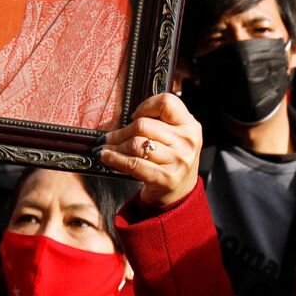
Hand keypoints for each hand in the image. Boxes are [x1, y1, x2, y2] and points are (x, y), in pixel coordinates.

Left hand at [98, 92, 203, 208]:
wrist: (180, 192)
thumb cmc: (172, 159)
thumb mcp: (176, 136)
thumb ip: (161, 122)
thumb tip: (125, 116)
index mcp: (190, 126)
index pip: (167, 103)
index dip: (146, 106)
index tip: (134, 116)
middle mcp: (186, 142)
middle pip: (144, 125)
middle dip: (121, 131)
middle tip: (109, 136)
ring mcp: (177, 161)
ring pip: (136, 144)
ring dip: (114, 145)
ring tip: (105, 146)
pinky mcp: (165, 178)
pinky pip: (133, 164)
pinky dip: (115, 158)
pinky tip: (106, 156)